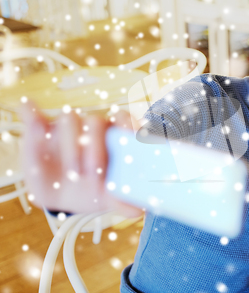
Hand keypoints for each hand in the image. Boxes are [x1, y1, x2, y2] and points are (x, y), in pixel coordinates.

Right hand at [20, 101, 141, 216]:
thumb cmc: (92, 188)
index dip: (129, 125)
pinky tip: (34, 119)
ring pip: (69, 119)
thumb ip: (123, 201)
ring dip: (71, 142)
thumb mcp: (106, 197)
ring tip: (73, 172)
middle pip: (96, 122)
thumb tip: (138, 211)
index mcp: (112, 137)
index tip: (134, 137)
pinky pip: (34, 116)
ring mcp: (65, 128)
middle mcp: (90, 128)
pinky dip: (32, 114)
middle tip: (95, 173)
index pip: (123, 119)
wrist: (62, 195)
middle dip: (96, 146)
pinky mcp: (40, 132)